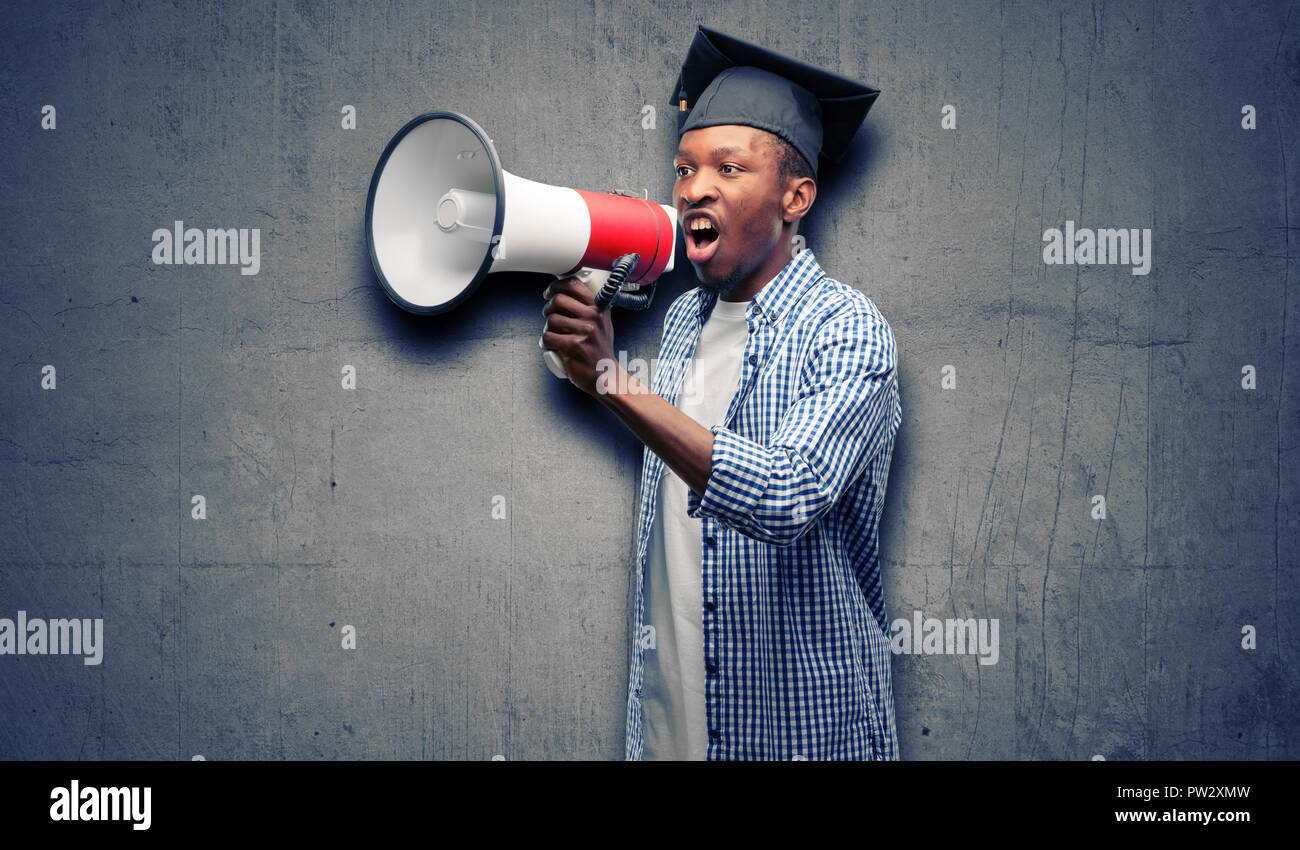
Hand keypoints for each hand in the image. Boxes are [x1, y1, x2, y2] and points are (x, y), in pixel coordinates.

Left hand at [541, 276, 615, 395]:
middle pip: (558, 300)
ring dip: (547, 327)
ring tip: (554, 335)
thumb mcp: (600, 322)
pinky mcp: (574, 346)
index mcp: (599, 307)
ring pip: (551, 319)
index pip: (573, 285)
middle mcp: (594, 317)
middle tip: (549, 316)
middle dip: (548, 308)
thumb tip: (561, 293)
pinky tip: (552, 346)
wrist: (606, 375)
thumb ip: (586, 306)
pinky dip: (546, 342)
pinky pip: (548, 337)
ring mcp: (585, 331)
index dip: (555, 287)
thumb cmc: (599, 349)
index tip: (549, 293)